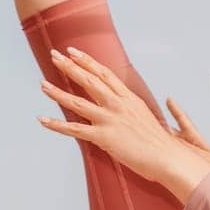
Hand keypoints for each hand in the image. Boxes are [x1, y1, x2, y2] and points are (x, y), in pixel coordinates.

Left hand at [36, 47, 209, 200]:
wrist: (167, 157)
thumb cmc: (161, 143)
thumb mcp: (148, 119)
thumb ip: (135, 111)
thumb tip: (129, 110)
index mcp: (129, 99)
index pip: (105, 74)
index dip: (88, 61)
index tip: (75, 52)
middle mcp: (118, 105)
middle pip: (89, 80)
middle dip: (70, 66)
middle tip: (54, 55)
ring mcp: (110, 120)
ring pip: (77, 102)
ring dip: (57, 92)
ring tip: (42, 84)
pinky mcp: (103, 137)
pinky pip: (74, 130)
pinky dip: (56, 125)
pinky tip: (42, 119)